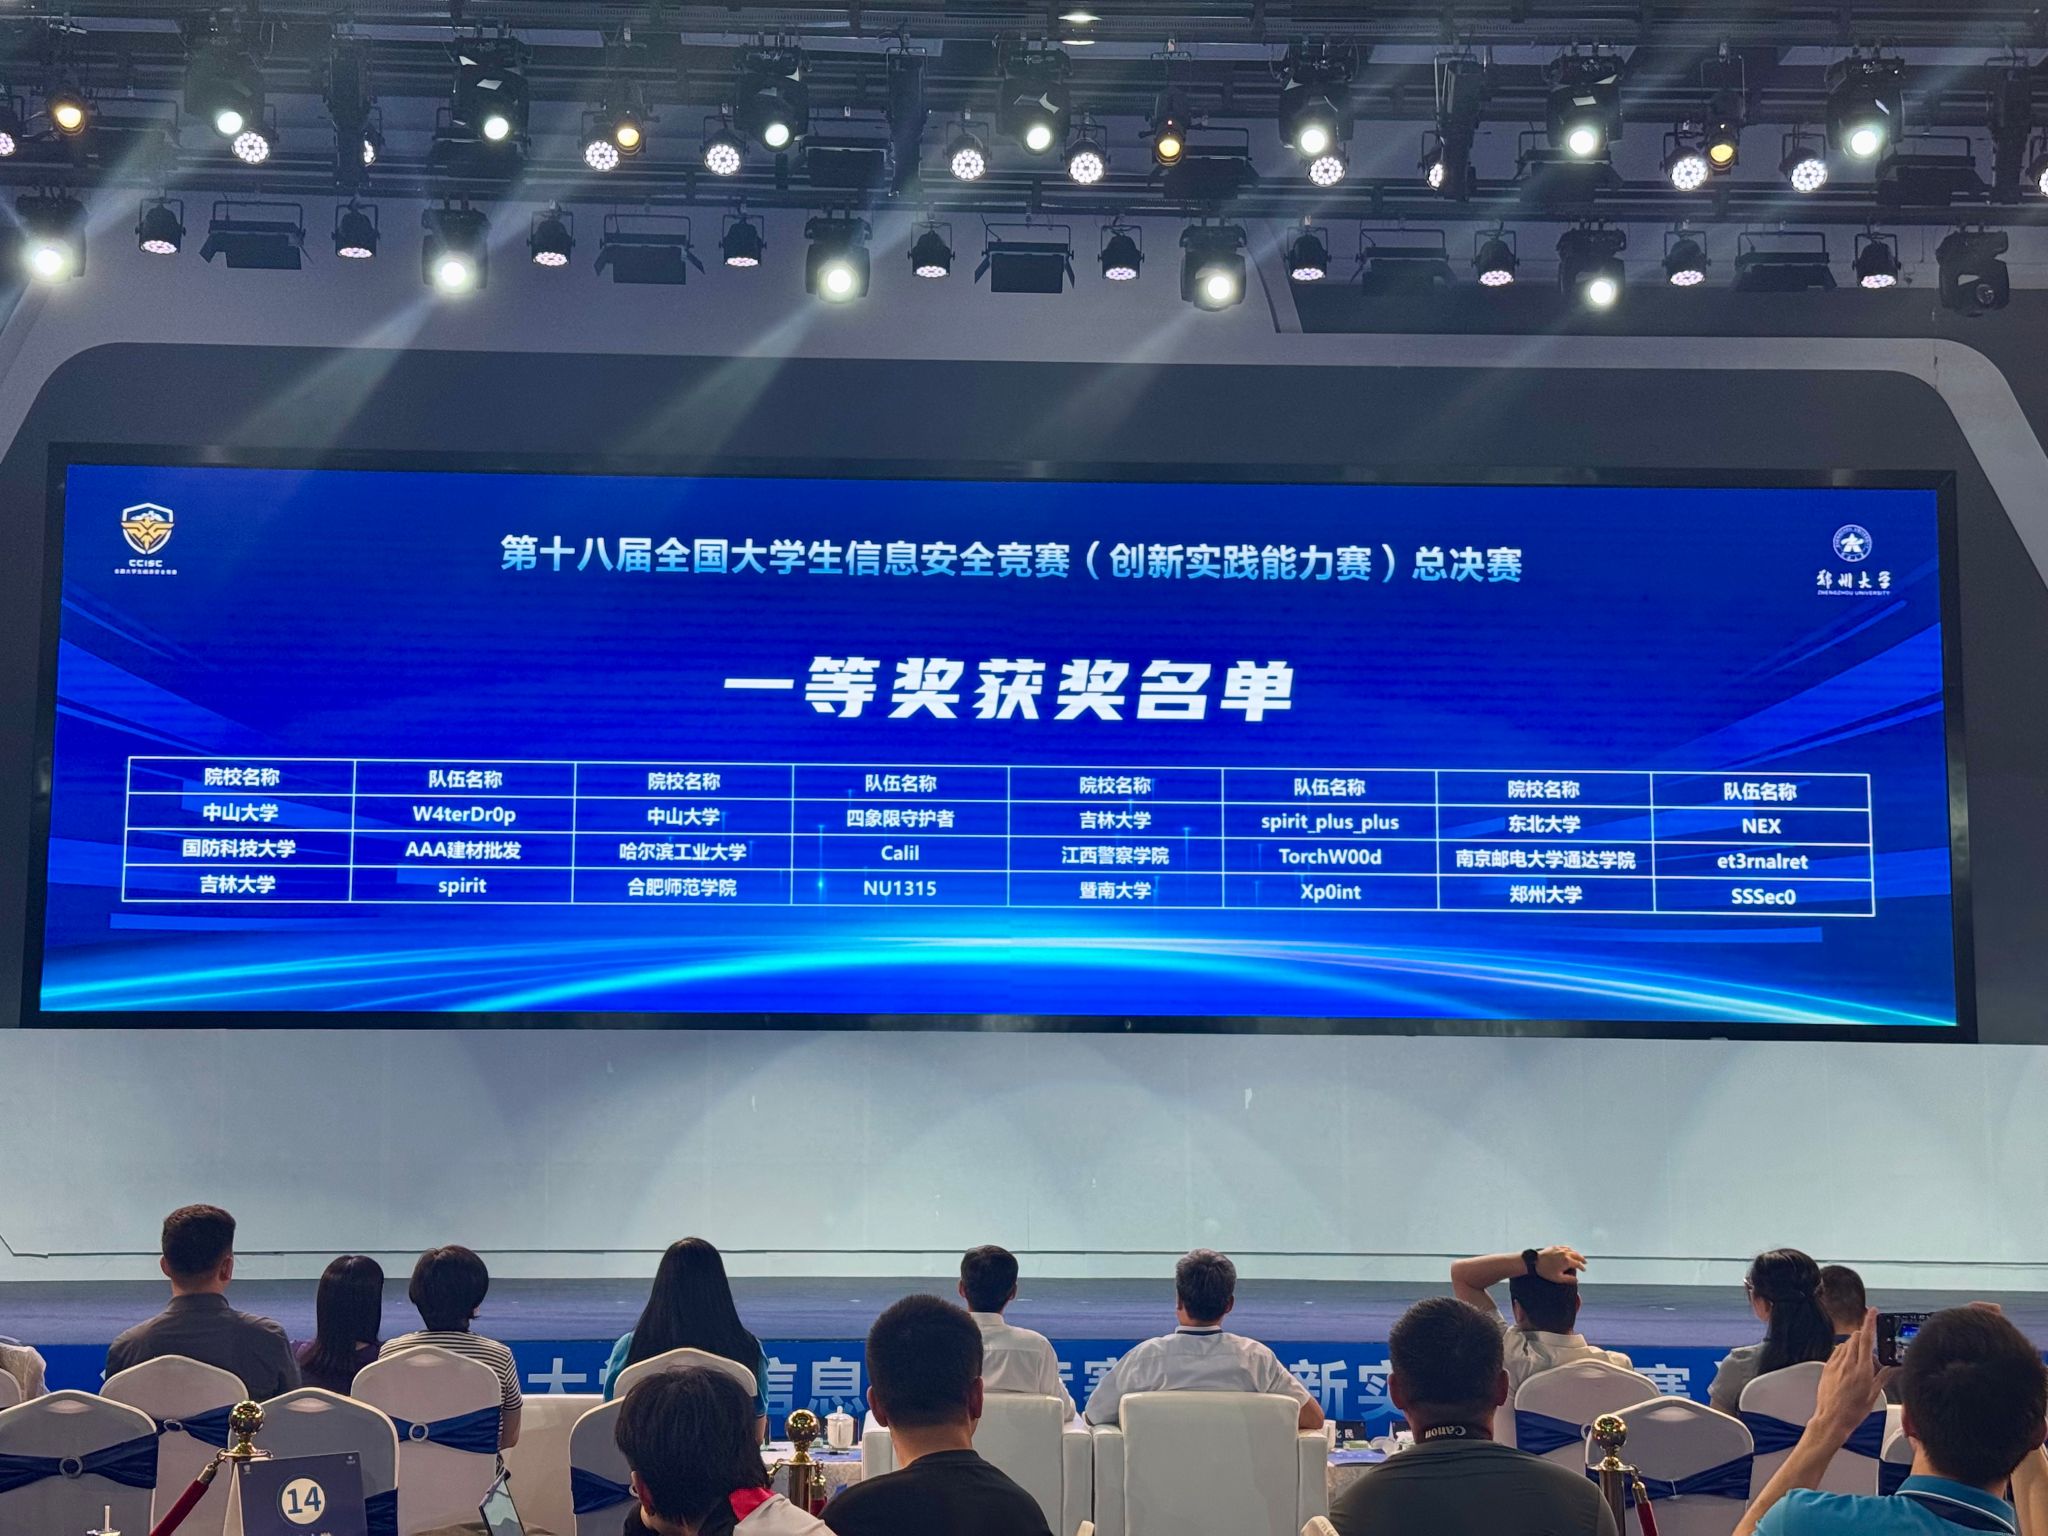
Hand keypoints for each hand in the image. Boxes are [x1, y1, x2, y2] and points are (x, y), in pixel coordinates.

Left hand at [1536, 1245, 1588, 1282]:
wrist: (1534, 1262)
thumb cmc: (1545, 1271)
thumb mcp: (1558, 1278)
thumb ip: (1569, 1279)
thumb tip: (1576, 1280)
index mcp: (1567, 1261)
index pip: (1578, 1264)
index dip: (1582, 1267)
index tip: (1584, 1270)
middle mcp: (1565, 1254)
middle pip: (1577, 1255)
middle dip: (1581, 1259)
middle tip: (1584, 1262)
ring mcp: (1559, 1249)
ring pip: (1571, 1250)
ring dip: (1576, 1253)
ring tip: (1578, 1256)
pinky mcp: (1554, 1247)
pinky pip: (1565, 1247)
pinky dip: (1569, 1249)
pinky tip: (1569, 1250)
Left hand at [1813, 1310, 1895, 1440]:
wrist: (1832, 1419)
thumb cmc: (1853, 1411)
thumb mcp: (1873, 1395)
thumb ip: (1883, 1377)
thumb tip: (1894, 1367)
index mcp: (1862, 1369)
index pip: (1866, 1339)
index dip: (1869, 1323)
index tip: (1872, 1312)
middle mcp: (1847, 1363)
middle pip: (1855, 1338)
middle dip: (1863, 1337)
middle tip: (1871, 1348)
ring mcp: (1835, 1364)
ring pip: (1845, 1344)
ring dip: (1854, 1346)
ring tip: (1860, 1362)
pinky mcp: (1826, 1368)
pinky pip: (1836, 1352)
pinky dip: (1844, 1353)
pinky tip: (1848, 1365)